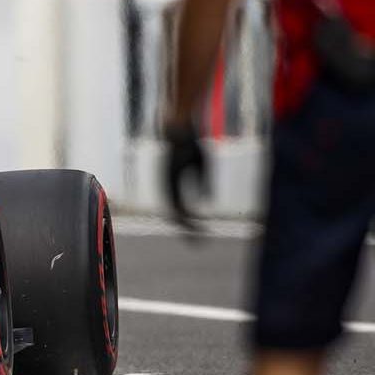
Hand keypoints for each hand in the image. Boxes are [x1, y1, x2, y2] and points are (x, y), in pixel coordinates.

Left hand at [163, 121, 208, 235]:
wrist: (178, 130)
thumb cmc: (190, 144)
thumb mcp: (201, 166)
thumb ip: (204, 184)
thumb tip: (208, 200)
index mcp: (174, 186)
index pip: (181, 210)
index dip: (190, 223)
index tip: (202, 233)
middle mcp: (167, 188)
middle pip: (175, 216)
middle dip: (187, 231)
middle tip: (197, 244)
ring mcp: (166, 185)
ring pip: (173, 212)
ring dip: (184, 226)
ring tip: (195, 236)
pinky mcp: (168, 180)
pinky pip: (175, 201)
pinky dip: (183, 213)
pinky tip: (190, 220)